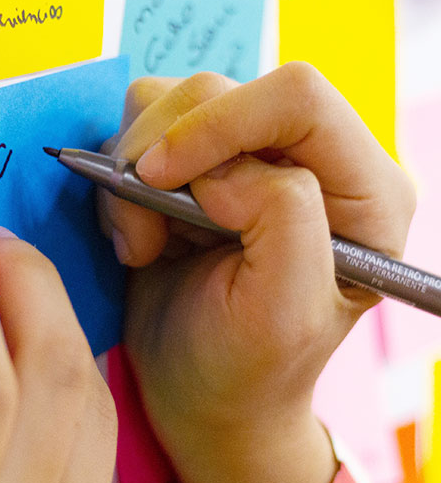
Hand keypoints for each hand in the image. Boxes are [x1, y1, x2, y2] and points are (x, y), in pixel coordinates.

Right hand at [99, 64, 415, 482]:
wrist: (199, 392)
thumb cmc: (245, 368)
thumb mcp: (281, 313)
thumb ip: (280, 220)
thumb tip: (222, 170)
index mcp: (362, 189)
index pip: (297, 97)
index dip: (218, 124)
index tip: (157, 179)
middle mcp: (308, 158)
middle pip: (220, 90)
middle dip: (162, 155)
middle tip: (143, 232)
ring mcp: (245, 155)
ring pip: (170, 99)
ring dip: (133, 170)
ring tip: (142, 242)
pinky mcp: (195, 163)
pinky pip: (139, 127)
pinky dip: (118, 178)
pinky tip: (138, 233)